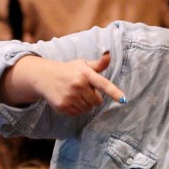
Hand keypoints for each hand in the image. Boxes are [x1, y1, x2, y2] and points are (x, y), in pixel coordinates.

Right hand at [0, 52, 126, 115]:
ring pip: (88, 108)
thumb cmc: (70, 70)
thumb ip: (99, 64)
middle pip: (97, 101)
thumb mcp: (83, 64)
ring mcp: (70, 96)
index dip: (114, 93)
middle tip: (83, 89)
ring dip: (85, 104)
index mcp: (86, 73)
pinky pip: (78, 113)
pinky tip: (69, 99)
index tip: (123, 100)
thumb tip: (108, 54)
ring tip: (75, 94)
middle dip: (93, 97)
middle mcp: (78, 84)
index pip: (103, 84)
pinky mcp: (63, 106)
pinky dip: (76, 109)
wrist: (45, 77)